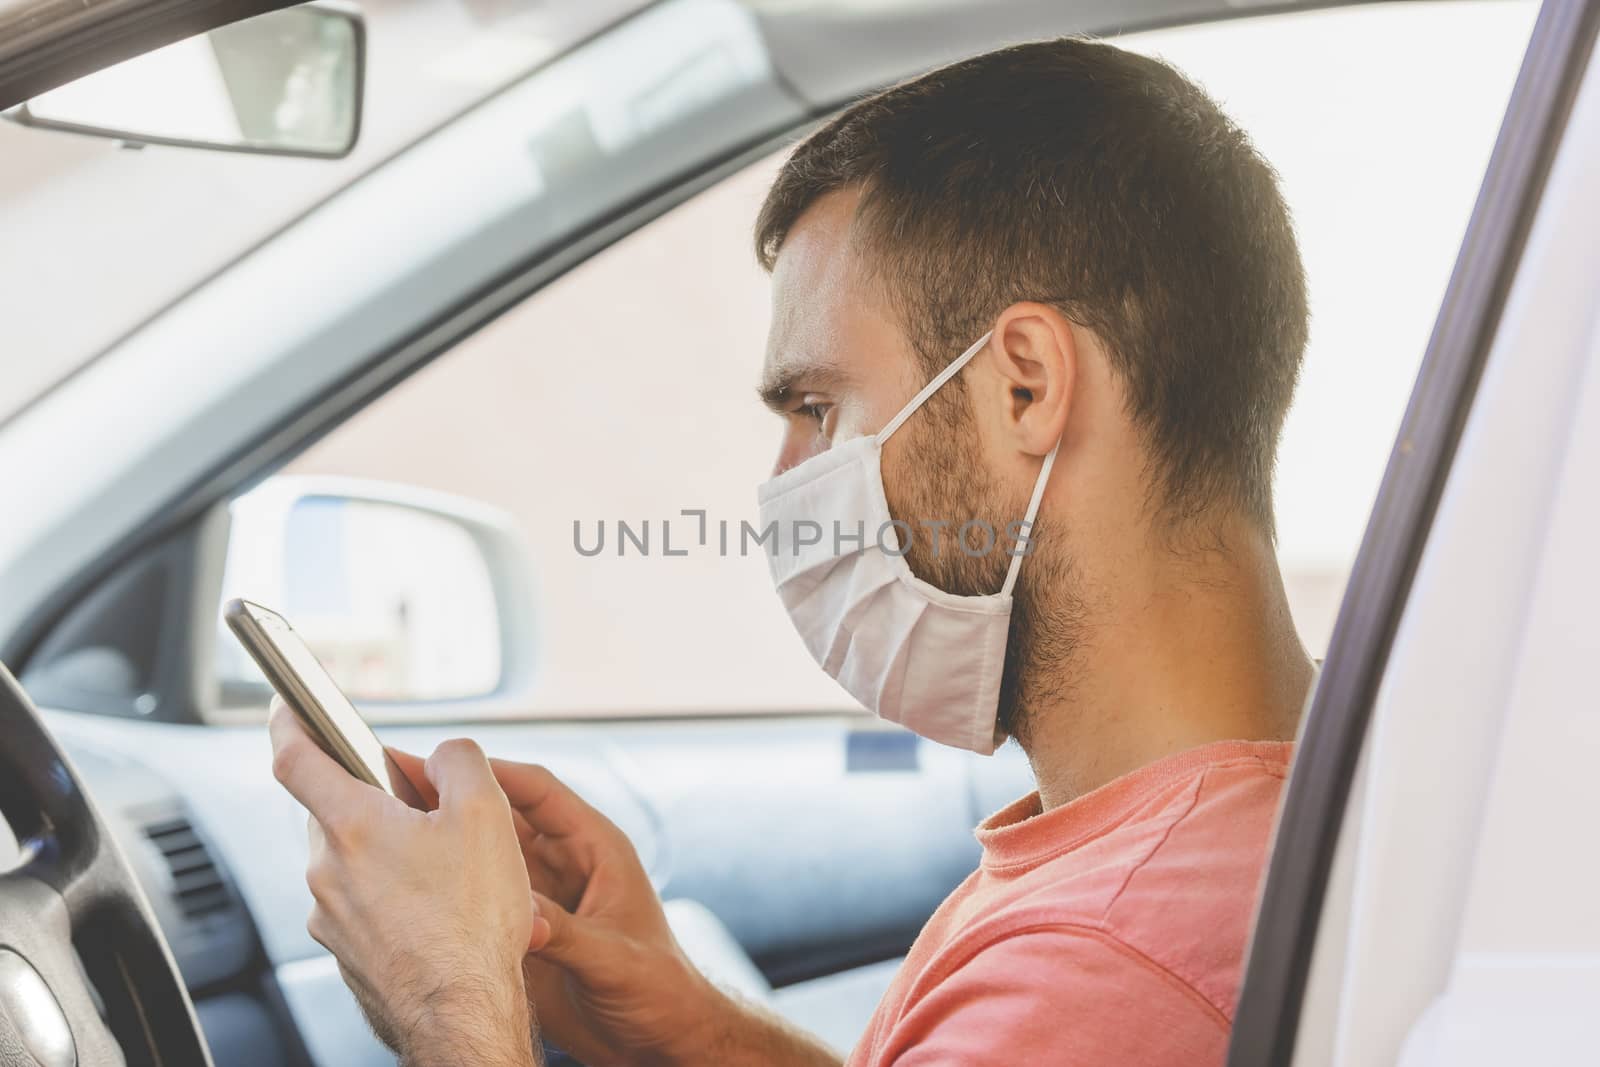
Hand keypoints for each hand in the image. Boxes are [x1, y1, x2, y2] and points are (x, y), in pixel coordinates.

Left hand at [268, 700, 537, 1066]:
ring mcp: (333, 919)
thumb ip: (460, 761)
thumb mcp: (487, 814)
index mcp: (352, 826)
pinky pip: (366, 906)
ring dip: (394, 854)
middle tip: (431, 810)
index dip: (289, 722)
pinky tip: (443, 912)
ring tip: (453, 874)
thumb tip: (445, 754)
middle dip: (378, 802)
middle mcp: (328, 873)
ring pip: (356, 862)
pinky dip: (397, 898)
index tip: (287, 707)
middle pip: (339, 811)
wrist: (463, 1014)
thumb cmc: (471, 924)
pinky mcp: (348, 954)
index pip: (296, 757)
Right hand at [387, 749, 713, 1066]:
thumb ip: (569, 934)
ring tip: (395, 826)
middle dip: (454, 799)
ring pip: (485, 854)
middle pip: (502, 817)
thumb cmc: (661, 989)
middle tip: (399, 784)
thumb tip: (520, 916)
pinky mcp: (524, 929)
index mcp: (597, 849)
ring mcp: (541, 896)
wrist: (658, 1039)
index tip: (444, 763)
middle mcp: (564, 864)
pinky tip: (413, 885)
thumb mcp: (615, 959)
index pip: (540, 792)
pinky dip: (449, 888)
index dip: (494, 774)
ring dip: (446, 841)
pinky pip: (480, 898)